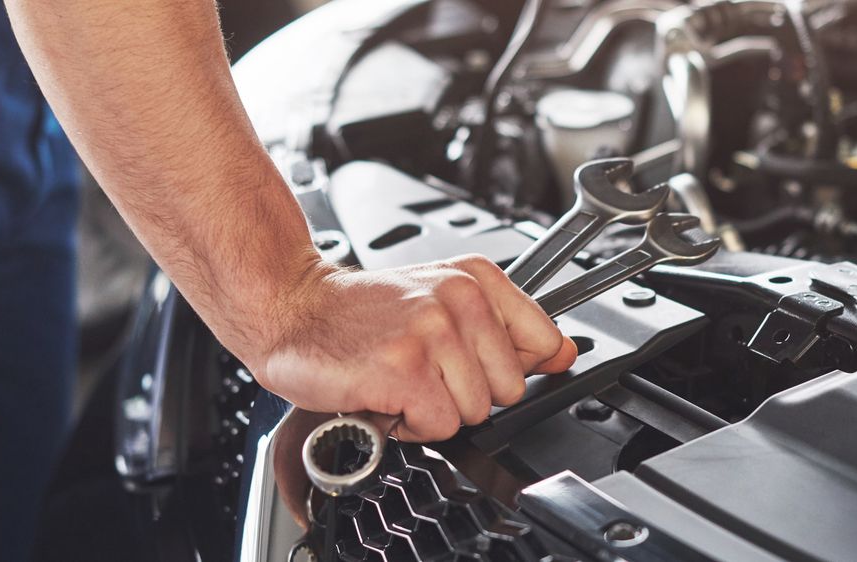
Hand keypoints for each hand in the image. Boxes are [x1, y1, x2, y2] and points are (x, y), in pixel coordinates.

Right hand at [256, 254, 577, 441]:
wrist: (292, 308)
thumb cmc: (360, 312)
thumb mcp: (441, 300)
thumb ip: (508, 327)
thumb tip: (565, 353)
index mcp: (475, 279)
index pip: (543, 341)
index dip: (507, 367)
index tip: (473, 363)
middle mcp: (458, 299)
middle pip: (509, 389)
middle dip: (466, 394)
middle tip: (422, 370)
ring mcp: (432, 332)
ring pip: (475, 412)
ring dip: (433, 410)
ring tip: (400, 380)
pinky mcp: (405, 369)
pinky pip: (440, 427)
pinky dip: (408, 426)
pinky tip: (385, 396)